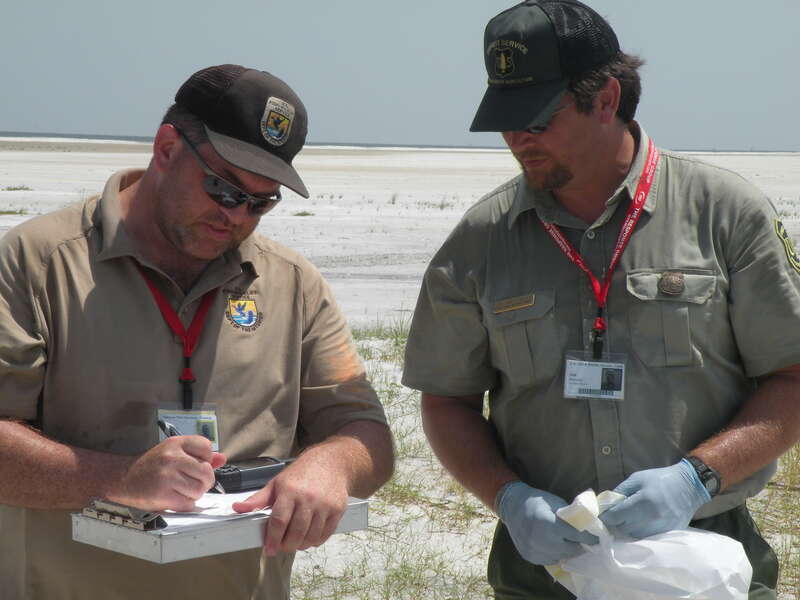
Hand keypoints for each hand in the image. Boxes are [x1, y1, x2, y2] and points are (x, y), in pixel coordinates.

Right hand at [111, 436, 225, 511]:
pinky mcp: (162, 494)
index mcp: (176, 443)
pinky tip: (175, 499)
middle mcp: (172, 457)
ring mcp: (167, 476)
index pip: (206, 447)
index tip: (197, 464)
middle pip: (206, 472)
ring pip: (199, 489)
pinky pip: (188, 503)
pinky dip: (185, 504)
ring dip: (195, 494)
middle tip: (194, 483)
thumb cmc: (152, 466)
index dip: (206, 459)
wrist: (123, 479)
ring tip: (183, 491)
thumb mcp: (174, 453)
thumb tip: (221, 458)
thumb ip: (198, 455)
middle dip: (204, 481)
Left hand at [232, 457, 348, 555]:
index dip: (272, 539)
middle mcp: (308, 498)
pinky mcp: (337, 510)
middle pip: (296, 532)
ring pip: (311, 536)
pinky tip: (309, 537)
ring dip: (301, 545)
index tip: (269, 549)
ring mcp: (325, 505)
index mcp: (290, 491)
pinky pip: (326, 534)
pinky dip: (316, 541)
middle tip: (282, 546)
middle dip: (286, 545)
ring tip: (295, 542)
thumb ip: (258, 499)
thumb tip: (238, 509)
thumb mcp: (277, 483)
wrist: (332, 462)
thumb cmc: (302, 473)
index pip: (279, 520)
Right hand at [496, 481, 598, 564]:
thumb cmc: (536, 501)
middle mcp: (542, 540)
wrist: (512, 506)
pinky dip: (556, 554)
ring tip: (570, 543)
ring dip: (568, 551)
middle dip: (580, 546)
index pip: (577, 536)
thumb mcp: (556, 503)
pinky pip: (550, 560)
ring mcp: (535, 550)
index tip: (596, 538)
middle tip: (583, 541)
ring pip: (561, 557)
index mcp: (549, 524)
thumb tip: (589, 525)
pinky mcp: (530, 556)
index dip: (589, 538)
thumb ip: (571, 516)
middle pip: (571, 550)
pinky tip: (555, 545)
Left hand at [599, 459, 710, 538]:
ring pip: (634, 535)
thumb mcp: (637, 478)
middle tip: (616, 514)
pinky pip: (646, 537)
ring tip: (628, 517)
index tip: (601, 515)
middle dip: (616, 521)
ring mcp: (661, 528)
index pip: (617, 516)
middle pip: (623, 527)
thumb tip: (606, 504)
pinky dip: (639, 532)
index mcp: (643, 501)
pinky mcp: (668, 534)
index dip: (606, 516)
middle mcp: (652, 518)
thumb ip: (620, 491)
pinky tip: (639, 523)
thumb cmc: (660, 479)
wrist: (689, 486)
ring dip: (627, 528)